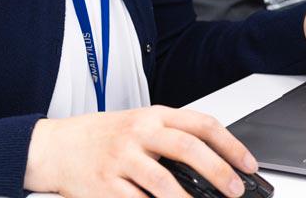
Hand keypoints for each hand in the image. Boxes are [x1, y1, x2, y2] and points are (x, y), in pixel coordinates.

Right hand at [23, 105, 257, 197]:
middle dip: (217, 171)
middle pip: (187, 148)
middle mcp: (139, 133)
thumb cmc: (104, 136)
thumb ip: (172, 138)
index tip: (248, 164)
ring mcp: (121, 159)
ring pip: (163, 181)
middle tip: (235, 189)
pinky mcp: (105, 185)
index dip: (229, 144)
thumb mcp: (140, 125)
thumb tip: (214, 163)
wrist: (57, 146)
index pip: (200, 123)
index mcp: (153, 116)